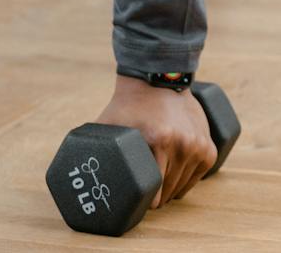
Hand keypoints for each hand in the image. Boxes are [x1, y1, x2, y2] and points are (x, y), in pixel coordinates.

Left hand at [96, 75, 217, 208]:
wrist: (158, 78)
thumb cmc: (130, 103)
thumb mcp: (109, 124)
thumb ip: (92, 144)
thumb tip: (73, 165)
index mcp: (159, 140)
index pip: (155, 191)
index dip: (144, 202)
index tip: (136, 202)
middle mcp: (182, 144)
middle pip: (170, 191)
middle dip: (158, 198)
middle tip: (146, 195)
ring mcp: (197, 144)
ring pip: (185, 185)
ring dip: (173, 190)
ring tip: (160, 187)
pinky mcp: (208, 144)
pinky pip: (199, 174)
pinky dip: (188, 179)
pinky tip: (177, 179)